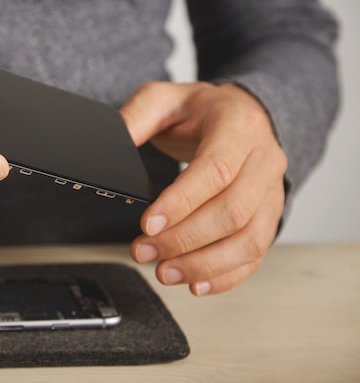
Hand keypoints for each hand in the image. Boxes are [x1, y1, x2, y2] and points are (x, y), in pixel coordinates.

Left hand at [121, 82, 286, 295]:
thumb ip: (135, 118)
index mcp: (238, 127)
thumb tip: (110, 144)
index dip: (182, 202)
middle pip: (233, 211)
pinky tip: (195, 283)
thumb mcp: (163, 99)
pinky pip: (256, 254)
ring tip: (164, 271)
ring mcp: (271, 192)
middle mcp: (263, 160)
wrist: (239, 114)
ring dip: (204, 264)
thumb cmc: (200, 111)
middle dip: (184, 239)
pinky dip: (226, 275)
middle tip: (144, 250)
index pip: (216, 170)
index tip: (148, 224)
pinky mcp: (269, 216)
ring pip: (249, 240)